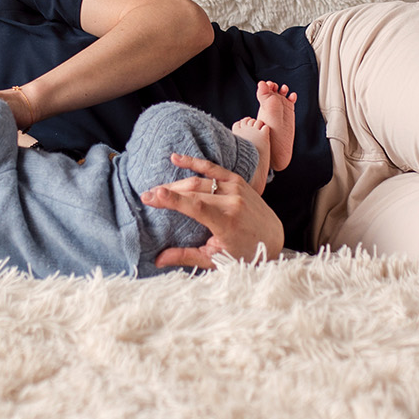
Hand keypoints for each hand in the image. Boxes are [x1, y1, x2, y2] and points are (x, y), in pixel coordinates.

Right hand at [142, 155, 285, 267]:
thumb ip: (187, 256)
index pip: (196, 206)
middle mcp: (233, 201)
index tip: (151, 197)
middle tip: (146, 195)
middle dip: (168, 192)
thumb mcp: (216, 259)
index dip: (173, 200)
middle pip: (194, 191)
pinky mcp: (238, 181)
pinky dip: (195, 162)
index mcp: (228, 222)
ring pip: (201, 180)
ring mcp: (237, 188)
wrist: (272, 238)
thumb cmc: (243, 253)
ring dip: (177, 182)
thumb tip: (158, 260)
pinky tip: (176, 159)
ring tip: (158, 188)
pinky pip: (214, 168)